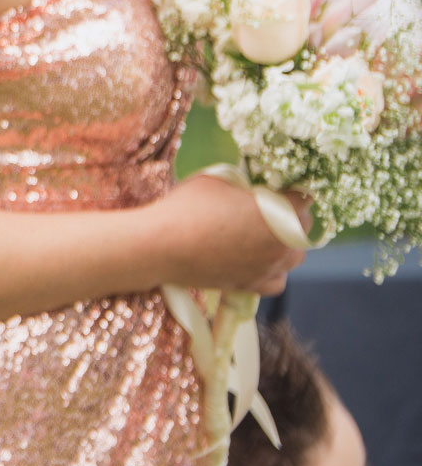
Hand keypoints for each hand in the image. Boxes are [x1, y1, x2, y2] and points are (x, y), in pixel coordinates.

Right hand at [149, 174, 306, 294]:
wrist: (160, 246)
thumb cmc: (187, 207)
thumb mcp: (217, 179)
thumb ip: (244, 183)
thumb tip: (251, 186)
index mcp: (279, 215)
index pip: (303, 200)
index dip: (292, 190)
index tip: (279, 186)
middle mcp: (282, 245)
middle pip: (304, 230)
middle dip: (292, 217)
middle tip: (270, 207)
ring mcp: (267, 269)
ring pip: (294, 257)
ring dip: (286, 244)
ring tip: (265, 234)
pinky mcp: (250, 286)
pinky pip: (277, 281)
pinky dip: (273, 270)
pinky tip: (258, 259)